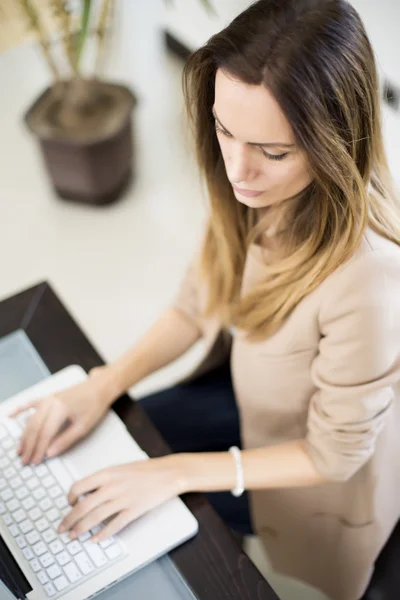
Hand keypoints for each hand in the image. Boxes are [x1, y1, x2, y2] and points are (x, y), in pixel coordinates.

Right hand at [8, 368, 114, 465]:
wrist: (99, 387)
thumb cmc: (94, 405)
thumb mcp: (84, 427)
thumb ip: (66, 440)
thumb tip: (50, 453)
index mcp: (60, 409)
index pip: (45, 434)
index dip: (38, 450)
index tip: (35, 461)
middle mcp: (50, 402)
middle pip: (34, 428)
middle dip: (29, 446)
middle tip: (24, 460)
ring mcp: (48, 398)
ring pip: (31, 419)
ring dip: (24, 435)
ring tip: (20, 450)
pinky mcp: (49, 397)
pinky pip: (30, 404)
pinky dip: (19, 410)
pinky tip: (10, 416)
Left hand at [58, 456, 185, 542]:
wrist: (168, 473)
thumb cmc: (145, 470)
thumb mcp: (120, 468)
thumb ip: (104, 480)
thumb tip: (87, 494)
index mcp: (107, 473)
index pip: (79, 486)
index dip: (70, 498)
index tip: (69, 505)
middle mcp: (112, 486)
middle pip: (83, 506)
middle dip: (69, 520)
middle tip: (62, 528)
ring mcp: (123, 499)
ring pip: (95, 517)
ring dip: (82, 529)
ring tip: (74, 536)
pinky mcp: (134, 510)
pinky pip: (114, 525)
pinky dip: (103, 534)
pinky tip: (96, 540)